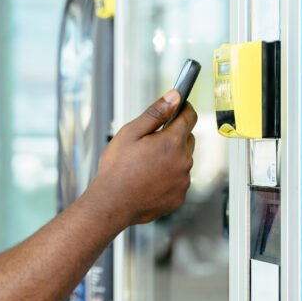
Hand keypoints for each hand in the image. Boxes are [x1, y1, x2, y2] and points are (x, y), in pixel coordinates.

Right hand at [84, 90, 196, 226]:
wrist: (111, 204)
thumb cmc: (117, 169)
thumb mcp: (131, 132)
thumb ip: (155, 113)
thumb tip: (174, 97)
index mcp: (172, 142)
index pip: (190, 117)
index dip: (184, 109)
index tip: (178, 107)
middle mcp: (183, 161)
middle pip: (187, 139)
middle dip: (174, 136)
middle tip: (150, 142)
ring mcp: (183, 181)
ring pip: (183, 161)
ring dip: (171, 158)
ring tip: (146, 165)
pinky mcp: (179, 197)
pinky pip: (179, 180)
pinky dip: (169, 178)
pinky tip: (149, 180)